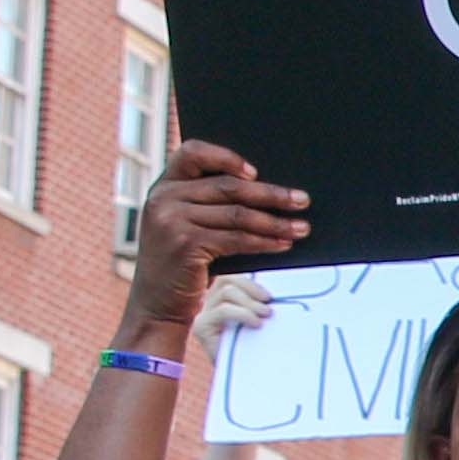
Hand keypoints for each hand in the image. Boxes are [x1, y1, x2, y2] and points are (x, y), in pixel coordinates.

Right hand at [127, 141, 307, 332]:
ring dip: (275, 222)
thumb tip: (267, 192)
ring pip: (237, 214)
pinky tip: (283, 244)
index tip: (256, 171)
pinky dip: (264, 241)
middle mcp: (163, 198)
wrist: (157, 306)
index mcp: (163, 187)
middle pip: (227, 186)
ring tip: (301, 227)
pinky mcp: (185, 244)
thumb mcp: (185, 227)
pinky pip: (236, 238)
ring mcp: (171, 221)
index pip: (192, 153)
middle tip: (302, 200)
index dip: (226, 157)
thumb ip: (208, 205)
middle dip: (270, 194)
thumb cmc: (182, 265)